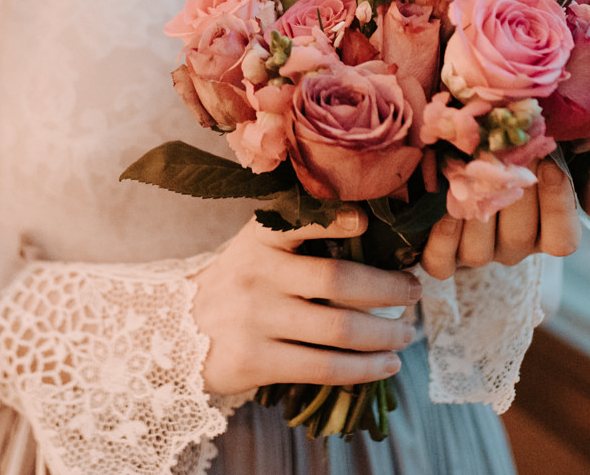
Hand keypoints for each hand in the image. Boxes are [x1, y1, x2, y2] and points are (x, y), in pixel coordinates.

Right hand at [191, 206, 421, 395]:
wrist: (174, 335)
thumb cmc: (236, 287)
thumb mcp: (253, 251)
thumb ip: (296, 240)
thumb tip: (371, 235)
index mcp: (259, 240)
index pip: (298, 222)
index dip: (333, 220)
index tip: (366, 221)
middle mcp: (257, 275)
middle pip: (337, 281)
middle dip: (388, 289)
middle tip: (414, 292)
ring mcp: (256, 320)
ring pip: (339, 329)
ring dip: (385, 334)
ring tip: (406, 334)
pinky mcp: (256, 361)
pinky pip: (325, 368)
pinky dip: (364, 368)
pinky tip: (386, 365)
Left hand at [418, 160, 589, 280]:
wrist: (480, 148)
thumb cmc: (535, 150)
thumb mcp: (575, 158)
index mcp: (550, 234)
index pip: (563, 240)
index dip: (558, 204)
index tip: (551, 163)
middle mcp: (516, 248)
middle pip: (518, 237)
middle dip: (511, 195)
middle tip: (503, 156)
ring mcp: (480, 254)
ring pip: (479, 251)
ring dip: (473, 213)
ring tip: (469, 175)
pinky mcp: (445, 256)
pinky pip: (441, 262)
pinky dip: (441, 237)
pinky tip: (444, 206)